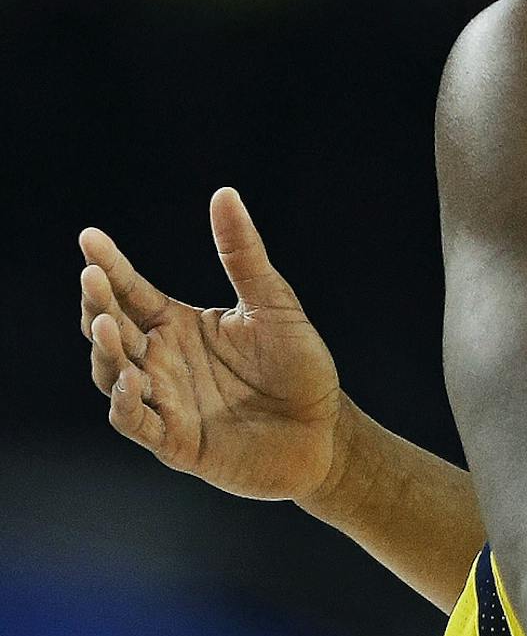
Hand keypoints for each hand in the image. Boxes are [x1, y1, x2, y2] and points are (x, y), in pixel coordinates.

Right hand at [80, 187, 345, 502]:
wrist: (327, 429)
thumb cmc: (299, 366)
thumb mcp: (274, 304)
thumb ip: (243, 255)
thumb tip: (225, 193)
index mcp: (176, 325)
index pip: (131, 291)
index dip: (109, 266)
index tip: (91, 237)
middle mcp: (160, 360)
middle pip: (111, 329)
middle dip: (98, 304)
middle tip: (93, 277)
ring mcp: (164, 401)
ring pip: (113, 374)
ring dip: (107, 351)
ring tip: (110, 324)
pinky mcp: (176, 442)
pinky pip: (138, 422)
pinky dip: (128, 404)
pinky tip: (132, 380)